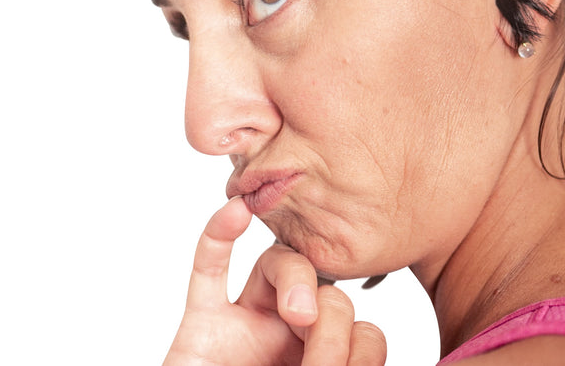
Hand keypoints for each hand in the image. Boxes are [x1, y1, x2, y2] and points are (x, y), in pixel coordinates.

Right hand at [163, 197, 386, 365]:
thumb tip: (363, 344)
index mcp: (326, 362)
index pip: (362, 329)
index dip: (360, 341)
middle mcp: (290, 339)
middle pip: (326, 289)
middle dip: (332, 313)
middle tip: (320, 348)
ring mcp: (245, 328)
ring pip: (276, 268)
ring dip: (295, 278)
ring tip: (298, 312)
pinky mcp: (200, 328)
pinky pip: (208, 270)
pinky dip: (218, 238)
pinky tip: (235, 213)